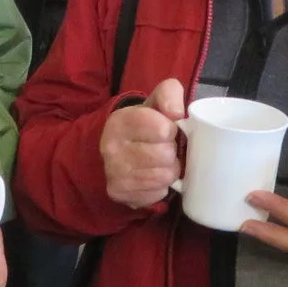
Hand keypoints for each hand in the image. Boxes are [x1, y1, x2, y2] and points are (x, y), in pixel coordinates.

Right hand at [101, 77, 185, 208]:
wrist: (118, 151)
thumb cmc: (145, 125)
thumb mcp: (156, 101)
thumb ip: (170, 93)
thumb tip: (176, 113)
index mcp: (120, 121)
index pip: (163, 129)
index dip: (171, 130)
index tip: (165, 130)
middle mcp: (111, 147)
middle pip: (165, 155)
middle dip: (172, 152)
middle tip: (164, 148)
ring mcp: (113, 173)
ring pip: (164, 176)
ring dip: (169, 170)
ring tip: (159, 163)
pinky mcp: (120, 193)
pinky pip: (157, 193)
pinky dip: (160, 187)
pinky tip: (151, 177)